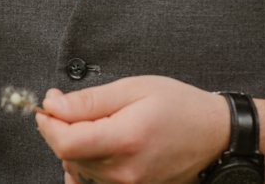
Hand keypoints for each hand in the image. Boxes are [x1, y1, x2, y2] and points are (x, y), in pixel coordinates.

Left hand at [36, 75, 229, 183]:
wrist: (216, 136)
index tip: (50, 106)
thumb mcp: (133, 89)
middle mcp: (125, 171)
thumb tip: (53, 105)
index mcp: (125, 140)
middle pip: (67, 156)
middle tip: (78, 110)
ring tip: (99, 128)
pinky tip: (97, 151)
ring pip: (76, 169)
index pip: (64, 142)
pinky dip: (84, 167)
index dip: (48, 123)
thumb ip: (88, 101)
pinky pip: (90, 183)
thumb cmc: (181, 108)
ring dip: (75, 148)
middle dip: (62, 131)